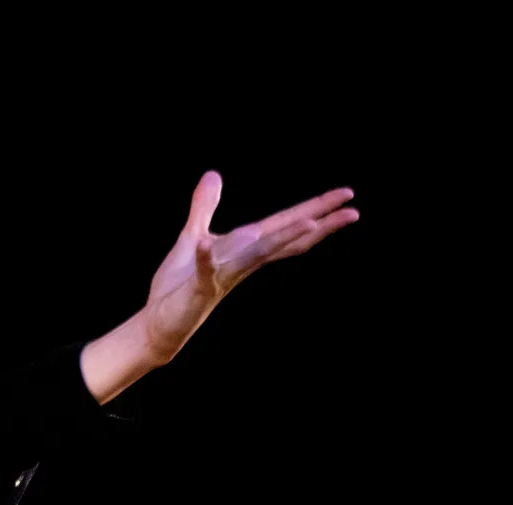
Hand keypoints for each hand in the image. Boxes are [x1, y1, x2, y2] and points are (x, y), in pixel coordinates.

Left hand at [142, 170, 359, 362]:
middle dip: (319, 222)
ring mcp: (223, 275)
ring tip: (309, 221)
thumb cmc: (179, 284)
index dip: (316, 209)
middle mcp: (242, 261)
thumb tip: (214, 174)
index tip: (346, 196)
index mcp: (245, 247)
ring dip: (282, 238)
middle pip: (287, 238)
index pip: (286, 224)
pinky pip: (204, 270)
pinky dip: (206, 258)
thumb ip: (204, 207)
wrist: (160, 321)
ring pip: (259, 254)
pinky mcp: (199, 288)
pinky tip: (205, 244)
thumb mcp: (193, 236)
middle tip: (353, 210)